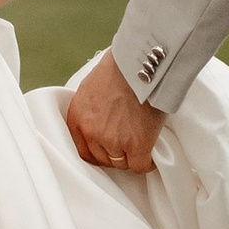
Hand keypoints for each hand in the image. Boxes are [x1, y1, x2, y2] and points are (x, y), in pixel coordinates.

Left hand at [66, 51, 160, 175]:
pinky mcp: (136, 145)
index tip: (108, 149)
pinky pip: (140, 166)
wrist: (140, 62)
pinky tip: (150, 153)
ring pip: (122, 164)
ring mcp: (113, 141)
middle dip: (115, 153)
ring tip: (140, 145)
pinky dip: (146, 162)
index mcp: (78, 118)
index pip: (83, 151)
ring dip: (130, 156)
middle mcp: (92, 132)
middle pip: (103, 159)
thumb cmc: (120, 68)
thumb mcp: (91, 88)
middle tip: (127, 145)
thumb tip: (100, 122)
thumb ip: (91, 111)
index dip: (99, 151)